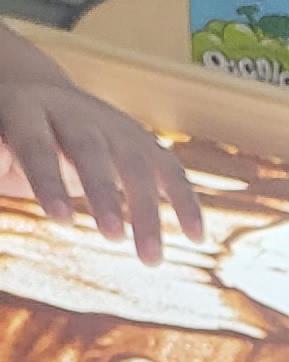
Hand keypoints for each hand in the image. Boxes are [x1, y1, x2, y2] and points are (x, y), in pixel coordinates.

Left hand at [0, 30, 201, 266]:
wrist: (43, 101)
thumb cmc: (9, 136)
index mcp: (25, 109)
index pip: (36, 142)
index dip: (50, 179)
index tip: (63, 222)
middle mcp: (72, 111)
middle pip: (90, 148)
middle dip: (104, 192)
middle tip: (112, 237)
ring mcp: (113, 126)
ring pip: (134, 163)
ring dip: (147, 211)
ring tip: (150, 260)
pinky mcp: (143, 144)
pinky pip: (169, 171)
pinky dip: (185, 202)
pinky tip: (197, 238)